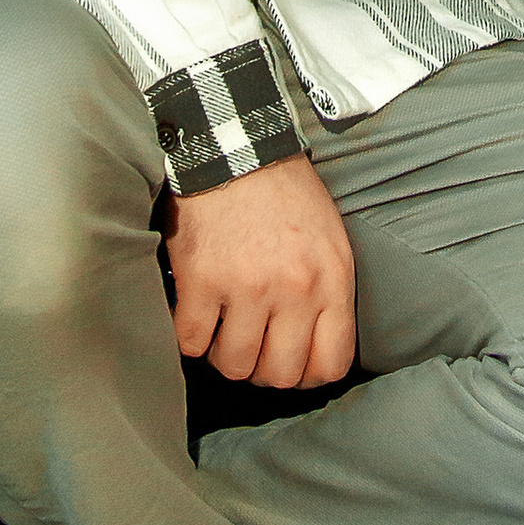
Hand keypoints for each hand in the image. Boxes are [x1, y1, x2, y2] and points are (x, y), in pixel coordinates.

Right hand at [165, 155, 358, 388]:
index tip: (290, 363)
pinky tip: (198, 314)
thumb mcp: (330, 240)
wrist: (236, 149)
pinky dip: (191, 337)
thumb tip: (312, 348)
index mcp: (333, 279)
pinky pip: (192, 342)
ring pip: (235, 366)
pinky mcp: (202, 281)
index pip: (331, 364)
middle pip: (280, 375)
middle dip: (263, 369)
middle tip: (252, 348)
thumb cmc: (285, 195)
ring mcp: (247, 287)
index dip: (308, 375)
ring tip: (224, 330)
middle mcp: (295, 289)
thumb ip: (328, 294)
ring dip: (225, 355)